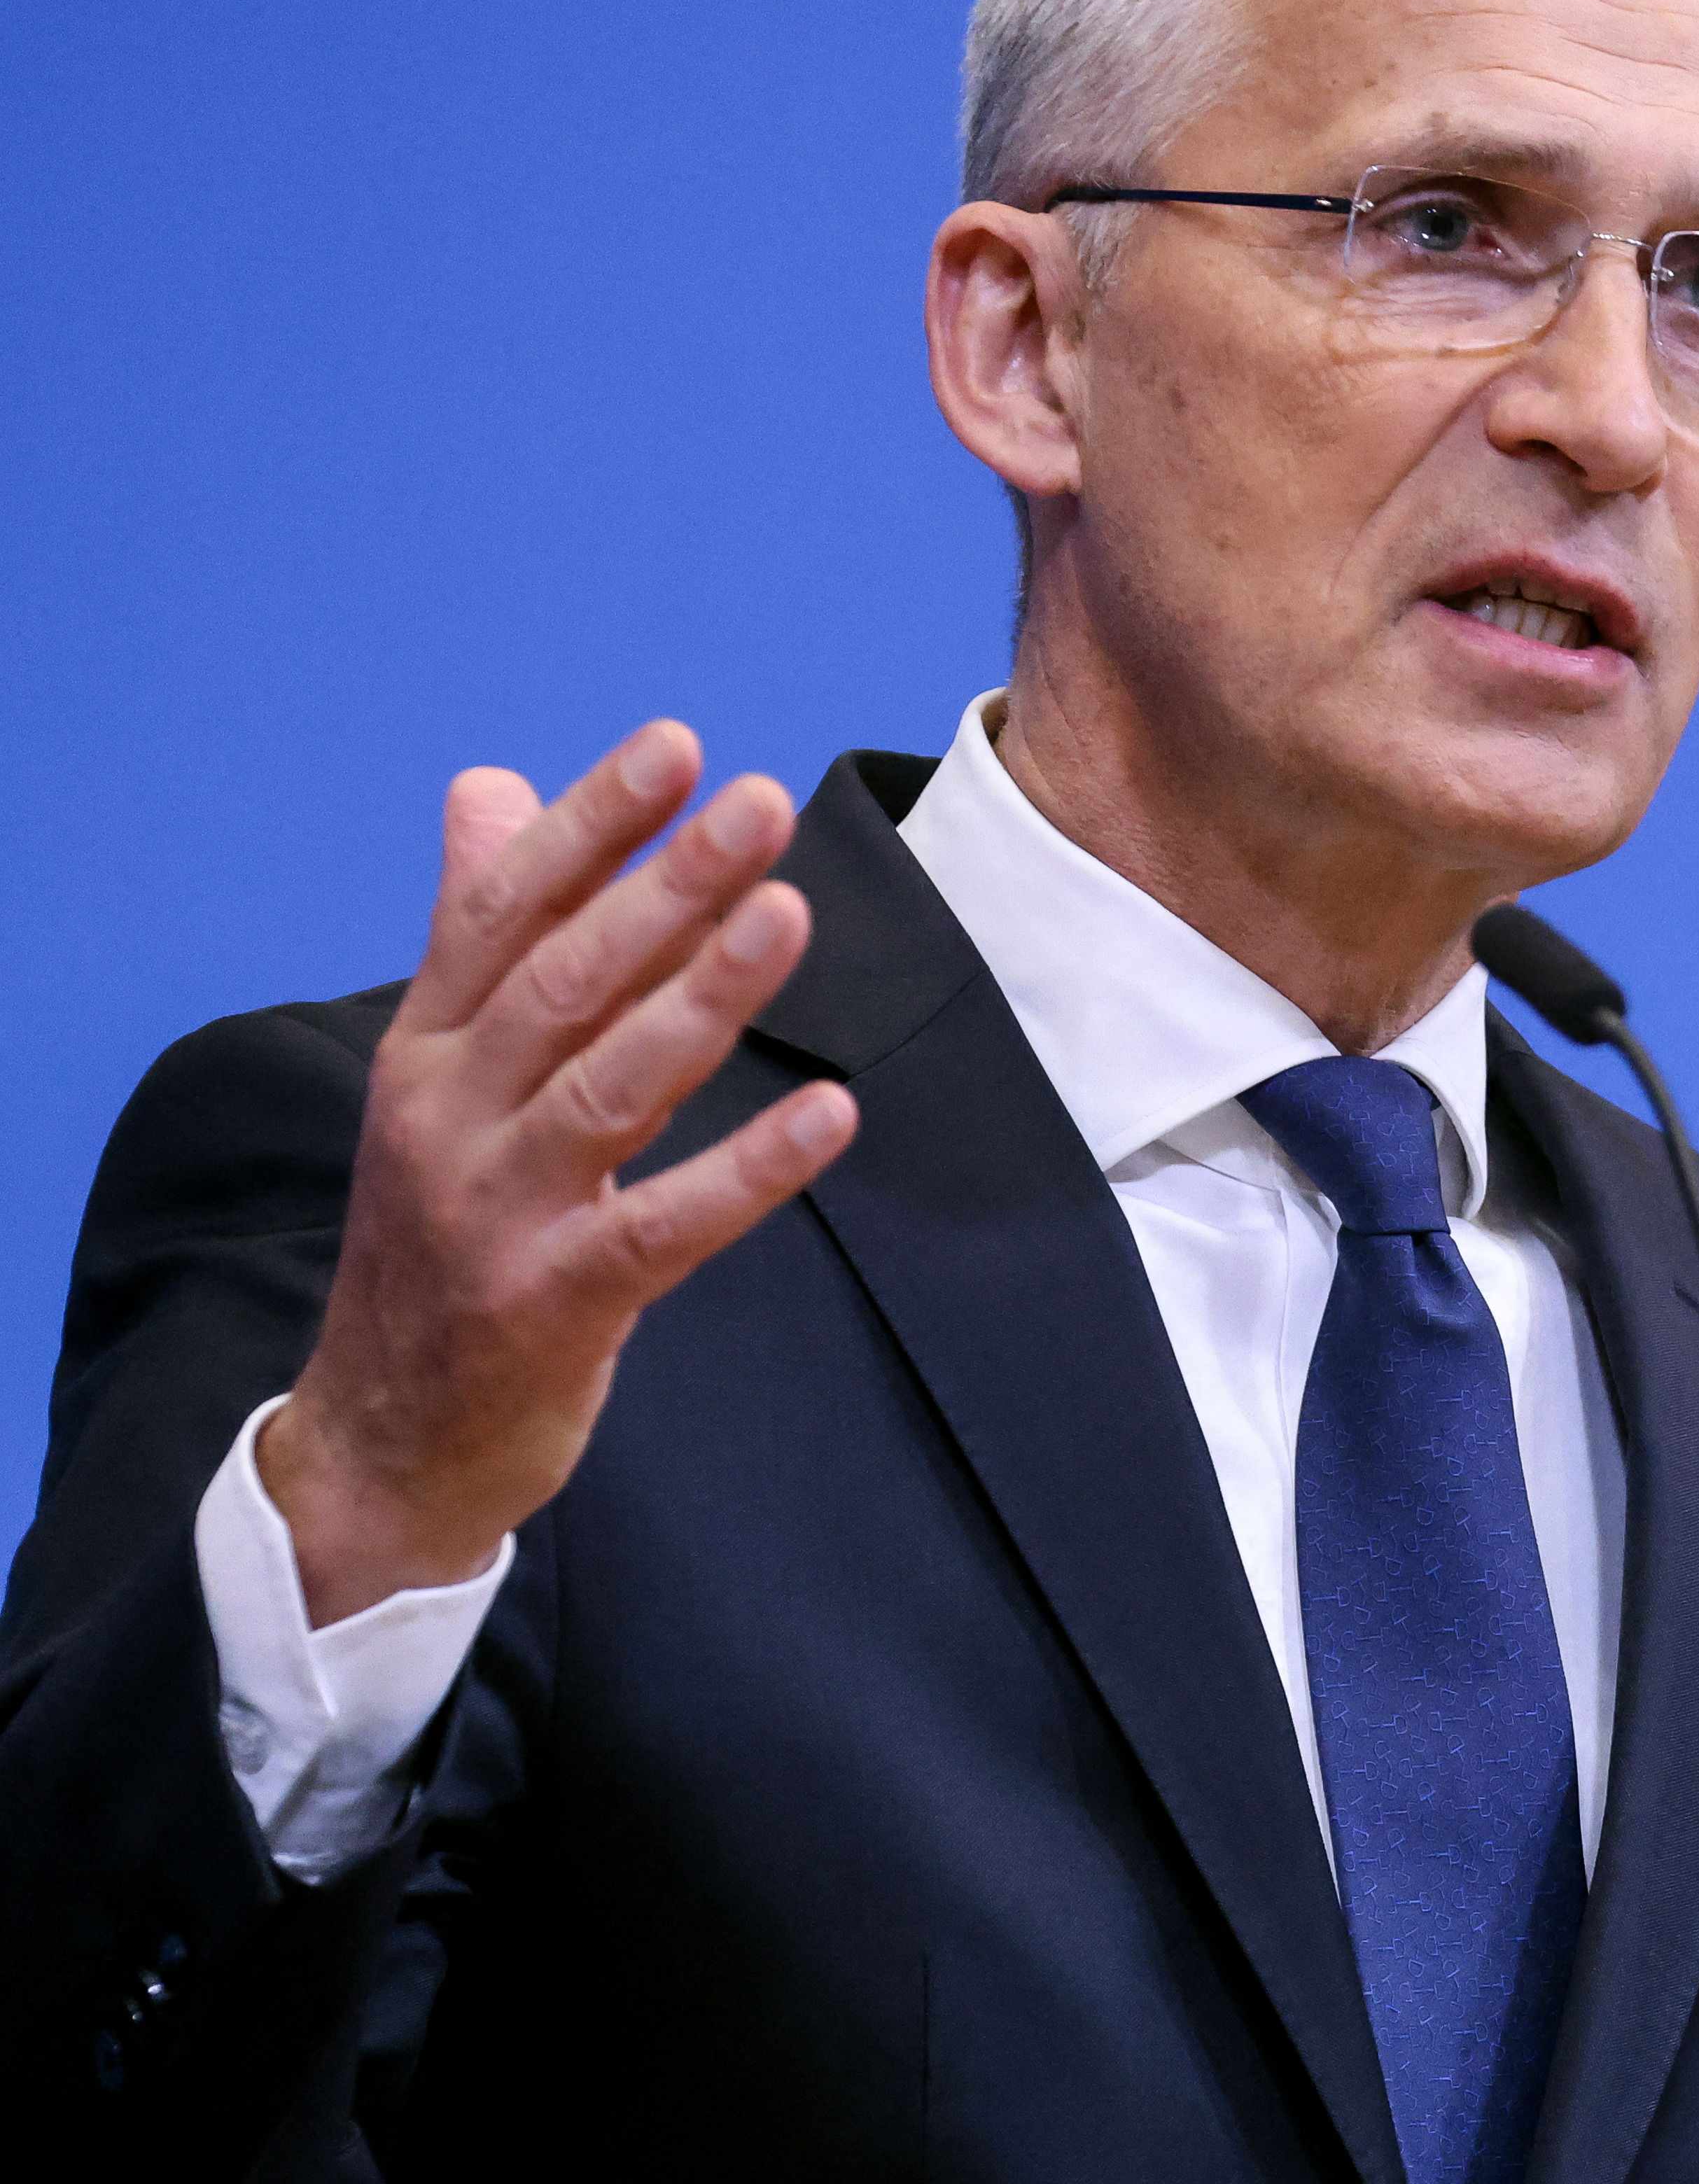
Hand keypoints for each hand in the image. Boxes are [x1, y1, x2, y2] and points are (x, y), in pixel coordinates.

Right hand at [259, 728, 858, 1624]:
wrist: (381, 1436)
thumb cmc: (438, 1238)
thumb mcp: (438, 1079)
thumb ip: (475, 935)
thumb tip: (488, 786)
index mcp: (425, 1051)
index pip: (503, 910)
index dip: (589, 824)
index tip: (677, 747)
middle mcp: (448, 1115)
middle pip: (564, 979)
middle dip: (664, 886)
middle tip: (760, 804)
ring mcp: (495, 1212)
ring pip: (611, 1085)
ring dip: (704, 998)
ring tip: (789, 915)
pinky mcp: (553, 1303)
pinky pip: (666, 1225)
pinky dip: (751, 1169)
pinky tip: (833, 1115)